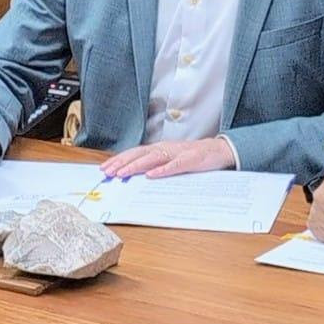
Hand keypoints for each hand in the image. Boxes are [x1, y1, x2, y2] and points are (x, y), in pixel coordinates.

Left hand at [99, 138, 234, 178]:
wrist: (218, 150)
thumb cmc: (193, 157)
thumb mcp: (171, 160)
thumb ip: (155, 165)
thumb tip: (137, 175)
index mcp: (160, 149)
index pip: (135, 153)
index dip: (119, 160)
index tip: (105, 168)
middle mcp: (165, 148)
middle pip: (139, 154)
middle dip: (122, 162)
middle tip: (107, 172)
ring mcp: (177, 153)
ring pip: (153, 158)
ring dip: (136, 166)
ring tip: (123, 173)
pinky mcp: (190, 160)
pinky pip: (174, 165)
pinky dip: (162, 170)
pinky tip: (152, 175)